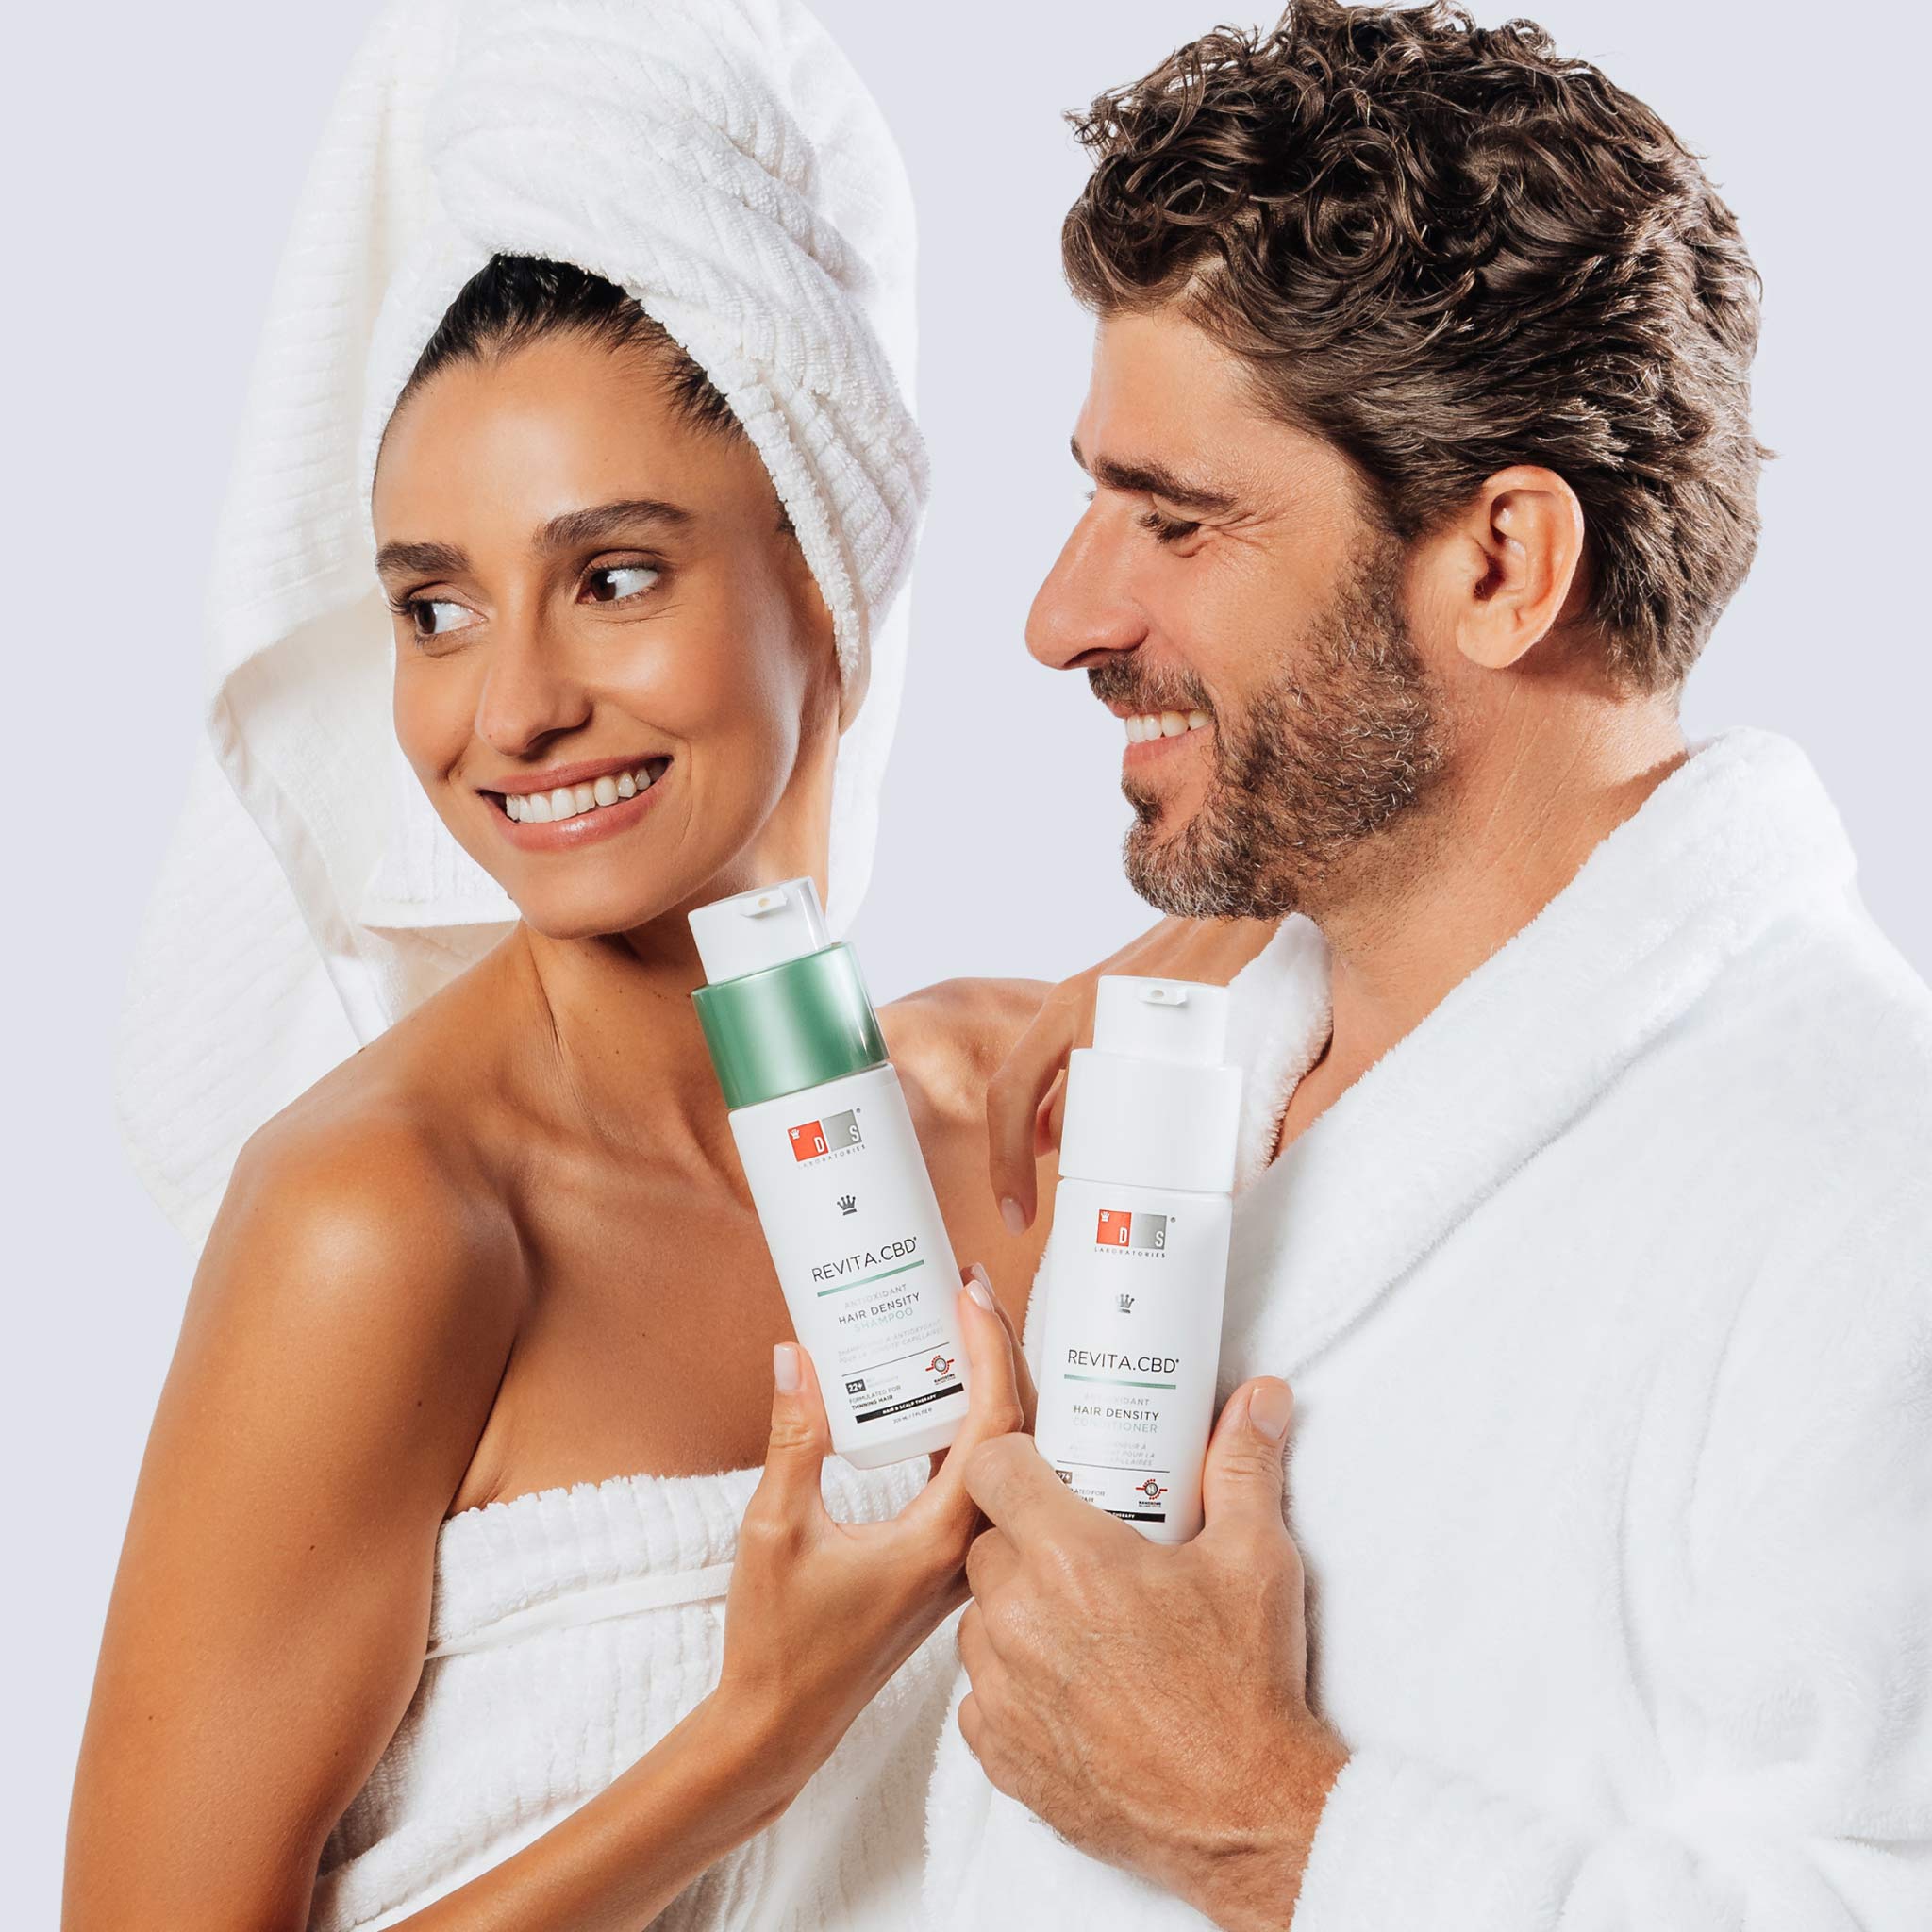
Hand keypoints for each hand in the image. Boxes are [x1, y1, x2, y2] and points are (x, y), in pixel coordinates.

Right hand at [711, 1267, 1027, 1815]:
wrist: (780, 1729)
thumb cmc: (778, 1644)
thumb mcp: (774, 1530)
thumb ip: (792, 1441)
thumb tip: (793, 1356)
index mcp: (943, 1537)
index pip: (994, 1421)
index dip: (988, 1346)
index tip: (968, 1291)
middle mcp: (970, 1549)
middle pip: (1017, 1430)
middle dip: (1001, 1351)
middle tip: (972, 1289)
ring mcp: (963, 1561)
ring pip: (1005, 1458)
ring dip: (990, 1388)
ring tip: (962, 1327)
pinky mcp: (944, 1568)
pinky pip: (979, 1484)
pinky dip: (971, 1429)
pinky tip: (939, 1398)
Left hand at [956, 1377, 1349, 1931]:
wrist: (1245, 1815)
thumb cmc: (1246, 1687)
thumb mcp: (1256, 1559)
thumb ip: (1243, 1465)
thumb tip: (1261, 1399)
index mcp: (1070, 1558)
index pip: (991, 1469)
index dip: (1013, 1461)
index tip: (1042, 1470)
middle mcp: (1021, 1620)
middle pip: (985, 1545)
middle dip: (1023, 1538)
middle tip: (1079, 1549)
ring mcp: (1004, 1693)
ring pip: (978, 1620)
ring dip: (1014, 1612)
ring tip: (1077, 1620)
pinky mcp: (1002, 1755)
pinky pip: (980, 1697)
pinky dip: (1012, 1686)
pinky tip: (1065, 1685)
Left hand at [988, 915, 1279, 1231]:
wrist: (1236, 900)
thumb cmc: (1175, 972)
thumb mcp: (1108, 1007)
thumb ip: (1074, 1064)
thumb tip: (1047, 1137)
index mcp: (1065, 1006)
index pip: (1009, 1093)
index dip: (1003, 1163)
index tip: (1013, 1214)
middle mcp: (1092, 1007)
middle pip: (1072, 1123)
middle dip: (1093, 1165)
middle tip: (1117, 1184)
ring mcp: (1145, 1013)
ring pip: (1125, 1121)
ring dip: (1142, 1150)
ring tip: (1171, 1145)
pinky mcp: (1198, 1019)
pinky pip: (1184, 1104)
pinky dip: (1193, 1131)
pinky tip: (1212, 1125)